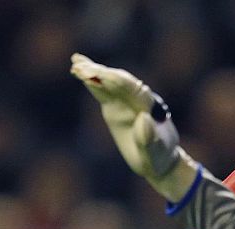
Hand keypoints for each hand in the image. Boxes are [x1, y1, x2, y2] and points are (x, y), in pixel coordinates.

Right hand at [70, 53, 199, 202]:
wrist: (158, 160)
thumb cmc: (157, 158)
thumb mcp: (155, 154)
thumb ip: (149, 140)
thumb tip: (144, 118)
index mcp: (148, 106)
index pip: (131, 88)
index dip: (115, 81)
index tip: (101, 75)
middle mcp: (136, 98)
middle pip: (117, 80)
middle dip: (100, 73)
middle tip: (80, 67)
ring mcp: (124, 100)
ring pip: (108, 82)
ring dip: (93, 71)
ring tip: (75, 62)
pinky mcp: (114, 105)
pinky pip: (102, 90)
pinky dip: (90, 80)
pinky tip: (77, 70)